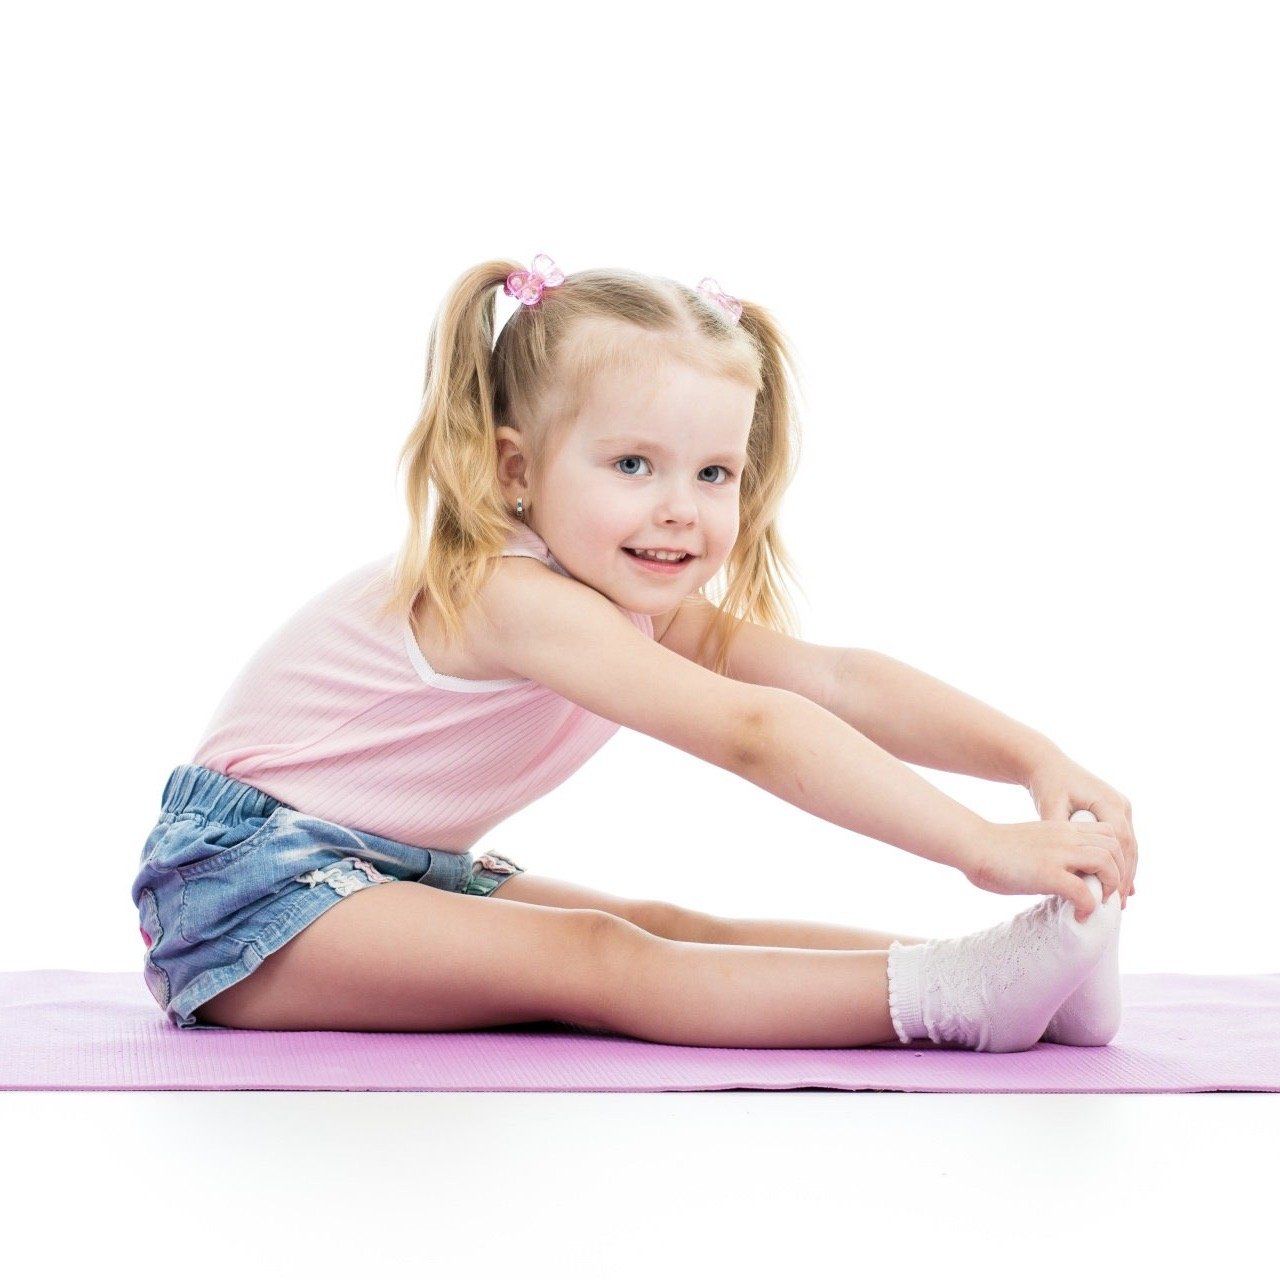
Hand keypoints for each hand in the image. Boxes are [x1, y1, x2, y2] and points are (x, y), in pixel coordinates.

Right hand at [960, 819, 1127, 922]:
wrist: (973, 845)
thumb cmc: (995, 849)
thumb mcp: (1035, 842)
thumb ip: (1056, 852)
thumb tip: (1067, 876)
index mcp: (1063, 828)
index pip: (1109, 833)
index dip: (1117, 856)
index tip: (1109, 878)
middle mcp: (1066, 836)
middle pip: (1115, 847)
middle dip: (1120, 874)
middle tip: (1110, 895)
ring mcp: (1058, 854)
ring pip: (1107, 864)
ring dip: (1110, 887)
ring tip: (1099, 903)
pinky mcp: (1048, 873)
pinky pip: (1084, 892)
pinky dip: (1089, 906)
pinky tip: (1080, 915)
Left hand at [1023, 749, 1137, 906]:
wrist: (1047, 764)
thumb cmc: (1047, 784)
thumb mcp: (1050, 804)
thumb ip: (1060, 828)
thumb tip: (1069, 857)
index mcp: (1108, 801)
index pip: (1121, 842)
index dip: (1119, 870)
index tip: (1111, 893)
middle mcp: (1120, 804)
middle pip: (1130, 847)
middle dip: (1126, 877)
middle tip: (1119, 904)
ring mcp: (1120, 807)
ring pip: (1129, 846)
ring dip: (1126, 873)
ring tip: (1120, 900)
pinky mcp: (1114, 812)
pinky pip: (1123, 842)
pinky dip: (1121, 862)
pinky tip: (1119, 884)